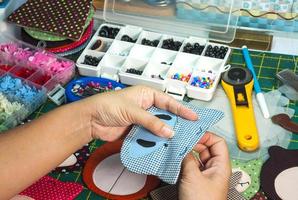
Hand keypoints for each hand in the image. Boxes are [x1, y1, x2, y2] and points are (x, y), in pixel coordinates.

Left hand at [83, 85, 197, 140]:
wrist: (90, 120)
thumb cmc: (109, 105)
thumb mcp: (133, 111)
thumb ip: (151, 122)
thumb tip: (169, 132)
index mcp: (147, 95)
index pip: (168, 102)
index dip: (181, 109)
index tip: (193, 117)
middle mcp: (146, 106)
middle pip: (165, 116)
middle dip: (174, 124)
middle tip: (188, 133)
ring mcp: (141, 120)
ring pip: (157, 128)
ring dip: (164, 135)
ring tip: (177, 142)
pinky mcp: (135, 131)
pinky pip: (148, 137)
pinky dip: (154, 142)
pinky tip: (161, 147)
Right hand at [179, 132, 230, 199]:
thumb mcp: (193, 177)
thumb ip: (187, 158)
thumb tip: (181, 145)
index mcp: (221, 165)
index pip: (218, 142)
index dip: (206, 136)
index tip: (192, 134)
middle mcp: (214, 168)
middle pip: (206, 148)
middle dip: (194, 143)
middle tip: (180, 139)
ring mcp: (205, 174)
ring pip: (197, 156)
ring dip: (187, 152)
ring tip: (176, 147)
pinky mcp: (196, 179)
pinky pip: (191, 165)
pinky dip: (184, 160)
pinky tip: (175, 158)